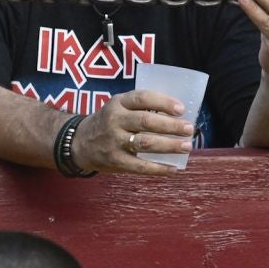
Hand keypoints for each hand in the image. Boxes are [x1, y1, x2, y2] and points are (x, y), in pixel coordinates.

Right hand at [74, 91, 196, 174]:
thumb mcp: (118, 107)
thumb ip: (141, 108)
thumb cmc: (108, 123)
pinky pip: (139, 166)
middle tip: (189, 129)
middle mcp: (114, 120)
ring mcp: (114, 141)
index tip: (182, 109)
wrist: (78, 143)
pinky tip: (173, 169)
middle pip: (146, 121)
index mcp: (117, 103)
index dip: (163, 102)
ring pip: (145, 143)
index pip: (142, 98)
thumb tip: (178, 115)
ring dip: (169, 145)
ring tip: (187, 146)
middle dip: (171, 126)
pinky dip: (158, 168)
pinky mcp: (115, 160)